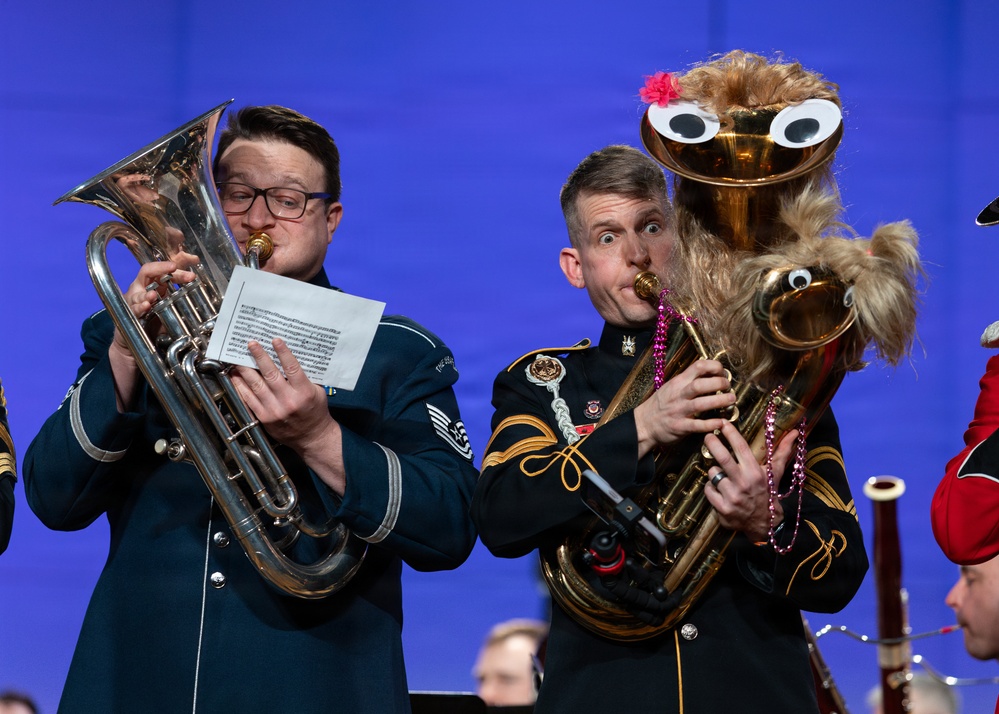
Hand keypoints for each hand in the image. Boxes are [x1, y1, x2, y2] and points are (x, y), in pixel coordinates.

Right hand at [108, 254, 197, 411]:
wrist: (134, 347)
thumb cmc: (154, 327)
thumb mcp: (171, 314)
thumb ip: (182, 305)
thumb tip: (207, 301)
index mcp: (154, 287)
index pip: (163, 271)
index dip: (176, 269)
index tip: (191, 272)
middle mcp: (141, 290)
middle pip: (149, 272)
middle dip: (162, 269)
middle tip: (175, 269)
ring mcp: (132, 301)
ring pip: (137, 289)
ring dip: (147, 290)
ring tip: (156, 293)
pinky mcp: (126, 314)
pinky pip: (132, 307)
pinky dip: (139, 305)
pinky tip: (146, 304)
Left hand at [231, 339, 345, 493]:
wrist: (312, 437)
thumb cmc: (316, 412)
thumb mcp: (317, 392)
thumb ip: (305, 377)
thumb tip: (289, 358)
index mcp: (304, 393)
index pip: (292, 368)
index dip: (283, 352)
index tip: (275, 340)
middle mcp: (288, 401)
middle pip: (270, 374)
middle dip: (259, 357)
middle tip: (251, 344)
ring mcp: (274, 410)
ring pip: (256, 385)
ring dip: (245, 370)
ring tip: (238, 358)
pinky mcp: (264, 417)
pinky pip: (248, 399)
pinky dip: (240, 386)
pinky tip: (235, 377)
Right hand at [633, 358, 735, 456]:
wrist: (643, 424)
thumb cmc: (660, 405)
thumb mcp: (671, 387)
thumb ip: (688, 381)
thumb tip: (710, 374)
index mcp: (678, 382)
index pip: (698, 366)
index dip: (714, 367)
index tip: (723, 372)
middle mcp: (678, 395)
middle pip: (701, 384)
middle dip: (719, 384)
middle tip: (728, 387)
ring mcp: (678, 411)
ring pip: (701, 404)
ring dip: (719, 401)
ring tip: (731, 400)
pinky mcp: (679, 427)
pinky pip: (697, 425)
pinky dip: (711, 423)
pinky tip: (721, 422)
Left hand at [702, 420, 799, 542]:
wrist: (765, 523)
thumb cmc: (768, 492)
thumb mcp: (775, 472)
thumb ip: (782, 451)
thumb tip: (794, 432)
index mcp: (755, 472)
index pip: (741, 448)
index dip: (731, 434)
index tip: (723, 423)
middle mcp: (744, 483)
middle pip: (722, 457)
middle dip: (712, 443)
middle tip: (708, 436)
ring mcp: (732, 497)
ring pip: (713, 473)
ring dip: (714, 471)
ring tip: (721, 473)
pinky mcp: (722, 508)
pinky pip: (708, 489)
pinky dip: (711, 487)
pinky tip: (719, 489)